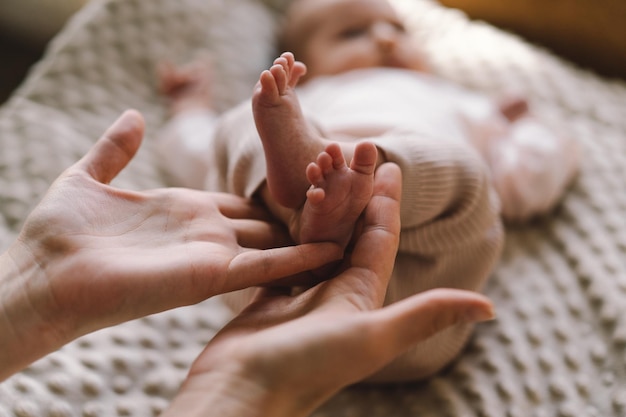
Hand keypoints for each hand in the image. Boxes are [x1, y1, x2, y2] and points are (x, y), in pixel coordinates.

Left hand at [0, 110, 340, 379]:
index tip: (301, 191)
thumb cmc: (59, 231)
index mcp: (184, 211)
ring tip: (354, 222)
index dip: (269, 197)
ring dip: (310, 234)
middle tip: (343, 204)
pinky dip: (300, 261)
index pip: (240, 204)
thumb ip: (116, 147)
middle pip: (266, 223)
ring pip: (275, 245)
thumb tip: (135, 115)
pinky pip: (265, 268)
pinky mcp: (210, 275)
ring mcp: (211, 255)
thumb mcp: (90, 176)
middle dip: (298, 217)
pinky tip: (334, 251)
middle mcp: (205, 235)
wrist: (43, 273)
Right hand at [164, 163, 494, 416]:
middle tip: (355, 152)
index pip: (380, 236)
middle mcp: (336, 292)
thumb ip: (426, 315)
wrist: (244, 391)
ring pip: (317, 238)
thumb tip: (491, 308)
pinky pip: (285, 252)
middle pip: (350, 231)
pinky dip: (288, 228)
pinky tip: (285, 207)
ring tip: (320, 168)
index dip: (387, 201)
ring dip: (322, 205)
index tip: (391, 165)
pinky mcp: (271, 294)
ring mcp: (302, 293)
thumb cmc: (306, 366)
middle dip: (356, 193)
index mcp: (363, 296)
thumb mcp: (373, 337)